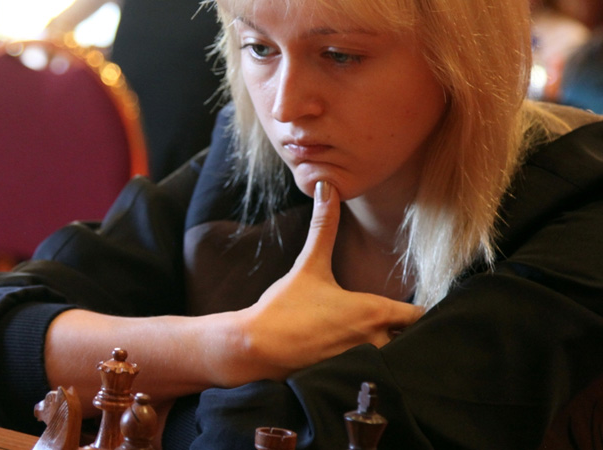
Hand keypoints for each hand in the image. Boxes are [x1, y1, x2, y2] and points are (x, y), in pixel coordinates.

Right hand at [228, 181, 423, 383]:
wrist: (255, 347)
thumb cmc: (284, 307)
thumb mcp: (309, 265)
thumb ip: (323, 226)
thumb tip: (327, 185)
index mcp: (373, 312)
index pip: (418, 316)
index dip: (421, 312)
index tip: (418, 307)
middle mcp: (375, 340)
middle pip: (410, 341)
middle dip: (408, 334)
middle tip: (401, 325)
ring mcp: (361, 363)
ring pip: (393, 359)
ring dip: (391, 351)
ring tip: (379, 340)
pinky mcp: (346, 378)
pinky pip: (372, 374)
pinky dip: (373, 367)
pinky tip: (357, 359)